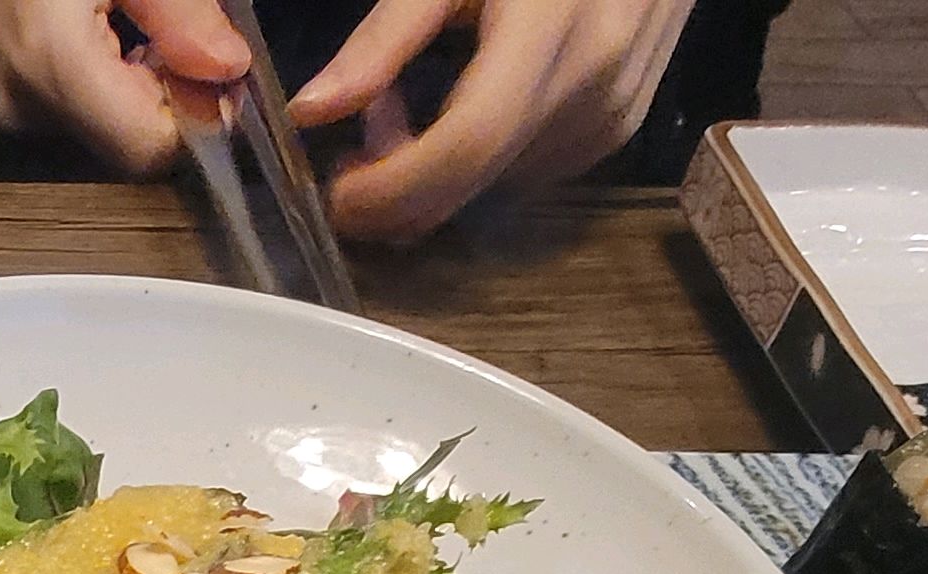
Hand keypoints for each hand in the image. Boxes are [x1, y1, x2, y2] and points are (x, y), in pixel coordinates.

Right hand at [0, 0, 252, 176]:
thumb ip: (181, 14)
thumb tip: (229, 69)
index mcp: (51, 66)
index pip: (147, 147)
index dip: (193, 118)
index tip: (214, 76)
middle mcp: (20, 112)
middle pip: (125, 152)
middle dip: (165, 105)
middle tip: (171, 42)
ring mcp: (2, 123)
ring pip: (102, 145)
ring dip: (134, 102)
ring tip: (130, 38)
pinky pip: (71, 132)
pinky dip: (101, 100)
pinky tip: (101, 49)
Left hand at [292, 0, 700, 239]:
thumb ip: (383, 37)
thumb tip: (309, 112)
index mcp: (552, 27)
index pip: (463, 147)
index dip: (390, 189)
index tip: (336, 192)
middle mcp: (591, 83)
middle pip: (470, 183)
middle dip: (396, 187)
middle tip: (358, 144)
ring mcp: (610, 113)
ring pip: (490, 189)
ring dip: (437, 172)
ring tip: (416, 103)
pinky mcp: (617, 128)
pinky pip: (524, 174)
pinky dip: (479, 162)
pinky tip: (468, 106)